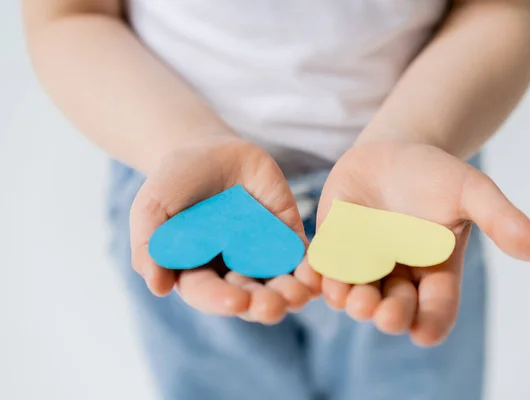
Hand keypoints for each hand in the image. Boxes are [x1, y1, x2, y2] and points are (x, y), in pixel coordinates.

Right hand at [129, 136, 318, 323]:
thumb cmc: (175, 181)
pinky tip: (317, 275)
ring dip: (290, 293)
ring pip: (279, 282)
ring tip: (298, 295)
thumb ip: (150, 244)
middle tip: (272, 306)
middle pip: (249, 295)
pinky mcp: (286, 236)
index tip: (235, 302)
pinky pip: (301, 256)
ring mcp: (261, 254)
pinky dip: (310, 268)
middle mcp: (231, 270)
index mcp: (197, 271)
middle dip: (261, 304)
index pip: (208, 293)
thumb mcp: (153, 207)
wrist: (210, 150)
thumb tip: (157, 287)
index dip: (221, 299)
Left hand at [308, 140, 529, 344]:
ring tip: (347, 296)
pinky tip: (312, 275)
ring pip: (354, 292)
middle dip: (386, 314)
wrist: (392, 151)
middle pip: (392, 308)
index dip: (430, 322)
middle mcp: (397, 276)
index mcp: (433, 273)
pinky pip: (324, 267)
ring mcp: (362, 264)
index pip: (436, 309)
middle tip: (380, 312)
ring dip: (349, 299)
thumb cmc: (436, 174)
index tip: (424, 332)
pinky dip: (318, 274)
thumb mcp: (471, 191)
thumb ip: (500, 218)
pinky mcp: (333, 247)